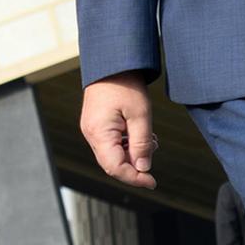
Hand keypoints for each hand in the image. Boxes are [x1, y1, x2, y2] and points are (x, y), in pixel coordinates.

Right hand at [80, 74, 156, 188]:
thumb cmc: (125, 85)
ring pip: (112, 155)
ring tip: (150, 139)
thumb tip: (143, 169)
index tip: (152, 182)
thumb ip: (142, 144)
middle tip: (153, 151)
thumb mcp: (140, 115)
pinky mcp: (95, 125)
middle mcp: (91, 135)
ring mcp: (91, 130)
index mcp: (99, 133)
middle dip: (135, 165)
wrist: (111, 62)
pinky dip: (126, 145)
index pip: (115, 168)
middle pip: (112, 164)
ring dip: (132, 154)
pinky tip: (139, 134)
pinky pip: (110, 144)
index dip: (134, 178)